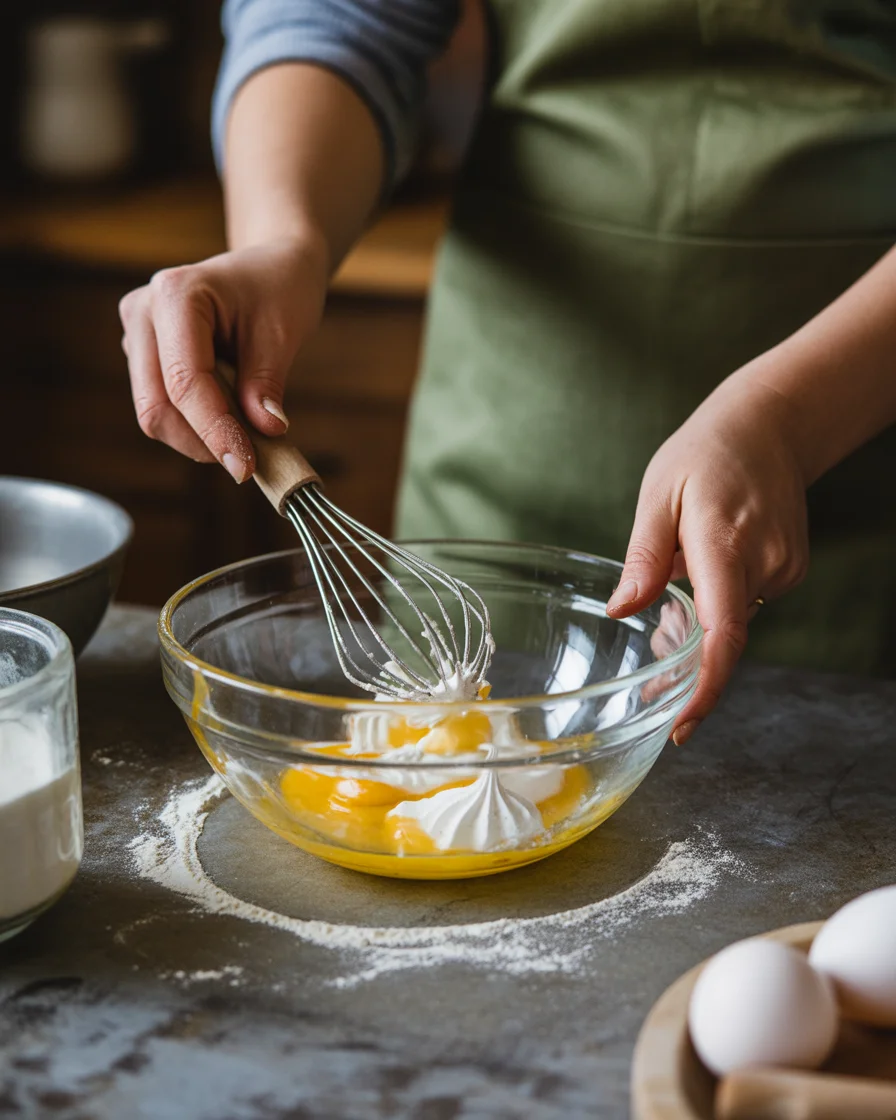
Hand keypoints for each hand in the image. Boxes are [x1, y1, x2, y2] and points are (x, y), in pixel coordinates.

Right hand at [119, 234, 328, 480]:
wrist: (268, 269)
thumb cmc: (278, 289)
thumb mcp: (283, 332)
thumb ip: (266, 382)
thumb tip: (265, 430)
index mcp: (175, 295)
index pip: (185, 382)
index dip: (215, 431)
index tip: (246, 467)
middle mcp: (143, 313)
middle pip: (156, 406)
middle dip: (202, 441)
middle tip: (249, 458)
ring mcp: (137, 335)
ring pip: (155, 413)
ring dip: (199, 436)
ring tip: (246, 426)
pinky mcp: (143, 356)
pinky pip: (162, 407)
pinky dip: (196, 425)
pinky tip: (229, 414)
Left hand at [606, 367, 809, 743]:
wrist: (771, 426)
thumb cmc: (706, 455)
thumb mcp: (659, 495)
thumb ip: (644, 558)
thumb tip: (621, 612)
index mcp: (725, 543)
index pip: (723, 630)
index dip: (706, 685)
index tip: (683, 723)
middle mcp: (764, 561)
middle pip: (723, 634)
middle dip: (686, 659)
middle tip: (651, 675)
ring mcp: (785, 567)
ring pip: (733, 619)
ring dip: (699, 621)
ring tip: (673, 584)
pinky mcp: (791, 569)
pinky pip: (746, 601)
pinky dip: (719, 602)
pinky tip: (702, 569)